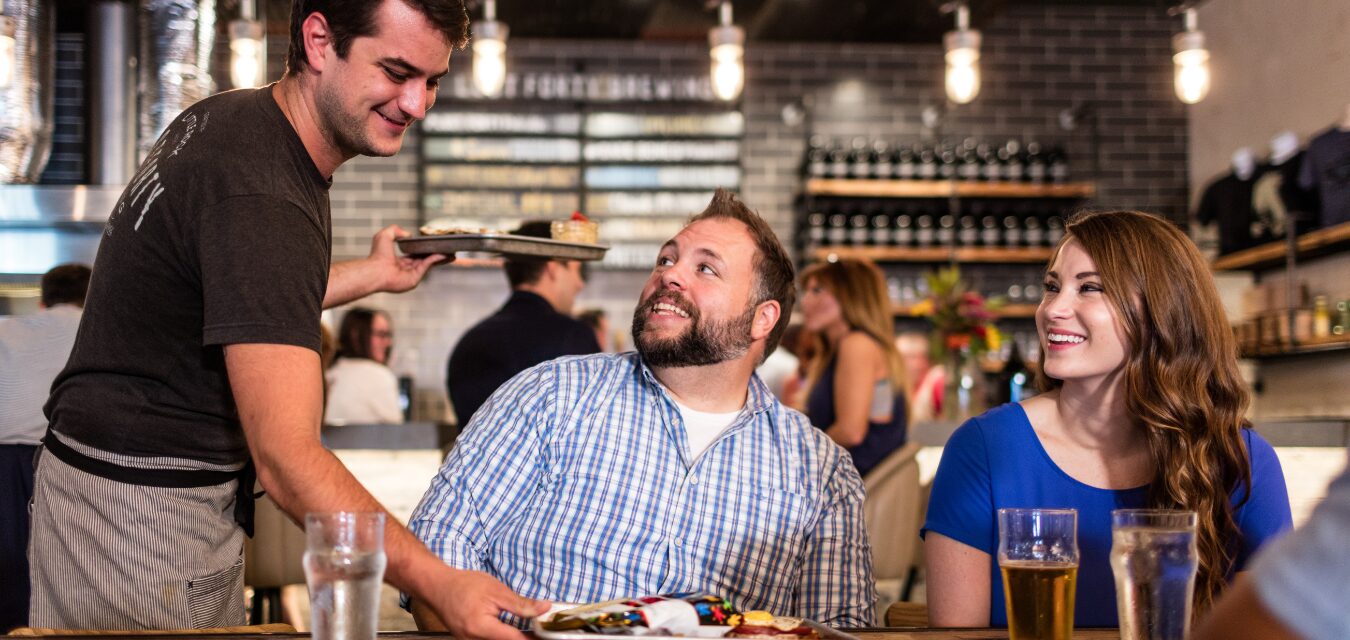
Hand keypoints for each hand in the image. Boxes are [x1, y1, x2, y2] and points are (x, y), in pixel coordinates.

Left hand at [367, 224, 449, 292]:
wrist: (376, 269)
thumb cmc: (377, 255)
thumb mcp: (385, 235)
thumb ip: (396, 230)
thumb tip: (408, 234)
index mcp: (399, 261)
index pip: (414, 255)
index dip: (424, 250)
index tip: (432, 245)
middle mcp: (406, 269)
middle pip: (424, 260)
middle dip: (436, 255)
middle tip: (446, 249)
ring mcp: (411, 275)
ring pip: (428, 264)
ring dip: (439, 258)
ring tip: (451, 252)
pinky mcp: (415, 279)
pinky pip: (427, 267)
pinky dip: (435, 260)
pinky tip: (442, 253)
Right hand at [421, 568, 548, 639]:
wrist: (438, 587)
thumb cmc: (464, 585)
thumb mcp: (496, 590)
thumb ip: (521, 604)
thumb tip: (544, 608)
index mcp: (481, 628)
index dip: (532, 638)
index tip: (545, 634)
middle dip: (522, 638)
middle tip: (537, 631)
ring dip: (512, 638)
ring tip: (527, 631)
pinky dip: (501, 637)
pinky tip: (510, 631)